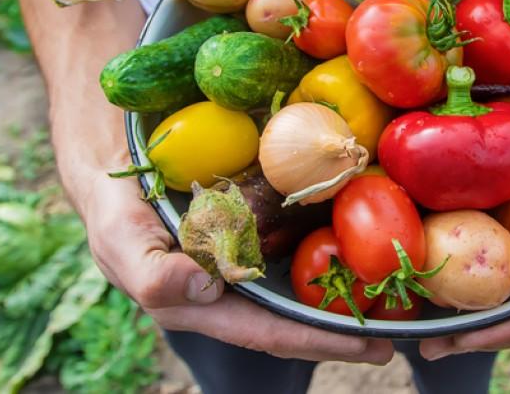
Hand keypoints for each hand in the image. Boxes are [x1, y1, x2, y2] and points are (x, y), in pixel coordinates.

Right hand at [79, 170, 393, 363]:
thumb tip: (204, 287)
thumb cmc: (112, 211)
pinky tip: (358, 244)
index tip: (372, 347)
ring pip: (297, 285)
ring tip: (392, 299)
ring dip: (341, 294)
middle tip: (398, 332)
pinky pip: (292, 244)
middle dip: (343, 330)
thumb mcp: (119, 238)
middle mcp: (228, 290)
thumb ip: (151, 272)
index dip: (320, 342)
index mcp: (200, 305)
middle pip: (293, 318)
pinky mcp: (249, 229)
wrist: (111, 162)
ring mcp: (241, 261)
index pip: (268, 332)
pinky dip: (324, 249)